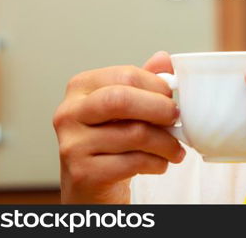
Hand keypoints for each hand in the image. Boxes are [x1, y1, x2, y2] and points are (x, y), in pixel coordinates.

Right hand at [53, 51, 184, 202]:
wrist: (89, 186)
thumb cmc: (110, 141)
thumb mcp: (124, 108)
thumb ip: (142, 82)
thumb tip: (163, 59)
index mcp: (80, 88)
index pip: (125, 75)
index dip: (156, 85)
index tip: (171, 96)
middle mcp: (69, 113)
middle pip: (121, 99)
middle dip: (159, 108)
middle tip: (176, 118)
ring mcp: (73, 145)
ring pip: (133, 134)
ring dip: (165, 142)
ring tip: (175, 148)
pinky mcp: (83, 173)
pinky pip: (133, 162)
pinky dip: (156, 162)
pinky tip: (161, 163)